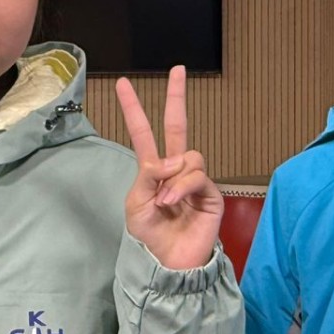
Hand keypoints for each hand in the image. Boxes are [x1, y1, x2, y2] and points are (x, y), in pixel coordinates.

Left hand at [116, 66, 223, 270]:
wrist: (167, 263)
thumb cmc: (149, 236)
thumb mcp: (135, 203)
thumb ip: (147, 176)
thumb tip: (172, 160)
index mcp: (153, 171)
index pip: (144, 133)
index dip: (134, 109)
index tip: (123, 84)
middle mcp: (175, 170)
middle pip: (178, 126)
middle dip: (177, 97)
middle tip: (178, 70)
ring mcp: (194, 180)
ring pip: (189, 156)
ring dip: (173, 177)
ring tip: (164, 201)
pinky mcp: (210, 194)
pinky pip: (197, 176)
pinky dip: (181, 187)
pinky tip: (173, 202)